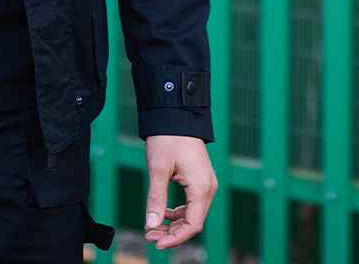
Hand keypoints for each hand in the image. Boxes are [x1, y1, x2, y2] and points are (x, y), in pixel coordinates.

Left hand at [143, 134, 217, 248]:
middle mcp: (208, 188)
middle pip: (193, 222)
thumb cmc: (167, 138)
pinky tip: (164, 213)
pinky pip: (192, 203)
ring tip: (154, 226)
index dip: (175, 239)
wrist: (176, 114)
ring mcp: (206, 183)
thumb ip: (156, 198)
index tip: (156, 243)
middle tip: (150, 235)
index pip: (193, 225)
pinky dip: (178, 212)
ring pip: (193, 213)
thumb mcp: (158, 168)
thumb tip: (151, 225)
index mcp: (202, 188)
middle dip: (172, 232)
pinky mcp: (200, 178)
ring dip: (174, 223)